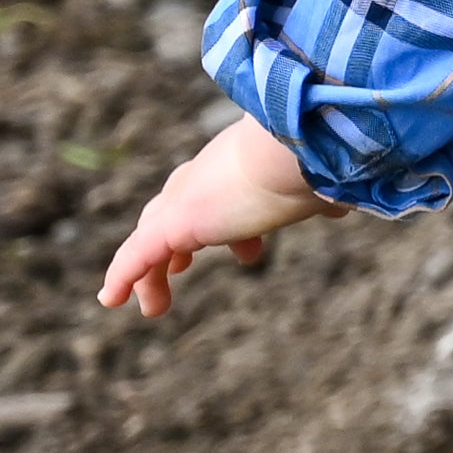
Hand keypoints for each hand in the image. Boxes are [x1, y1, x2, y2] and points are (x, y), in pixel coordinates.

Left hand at [95, 117, 333, 318]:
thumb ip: (325, 194)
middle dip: (179, 241)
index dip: (230, 227)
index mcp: (241, 164)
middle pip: (177, 211)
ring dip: (153, 270)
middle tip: (181, 265)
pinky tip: (111, 299)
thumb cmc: (318, 162)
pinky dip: (123, 276)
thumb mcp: (321, 182)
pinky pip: (137, 256)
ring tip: (153, 304)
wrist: (296, 149)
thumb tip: (342, 206)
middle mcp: (208, 175)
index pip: (221, 194)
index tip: (248, 252)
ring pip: (154, 237)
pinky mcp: (173, 223)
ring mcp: (187, 199)